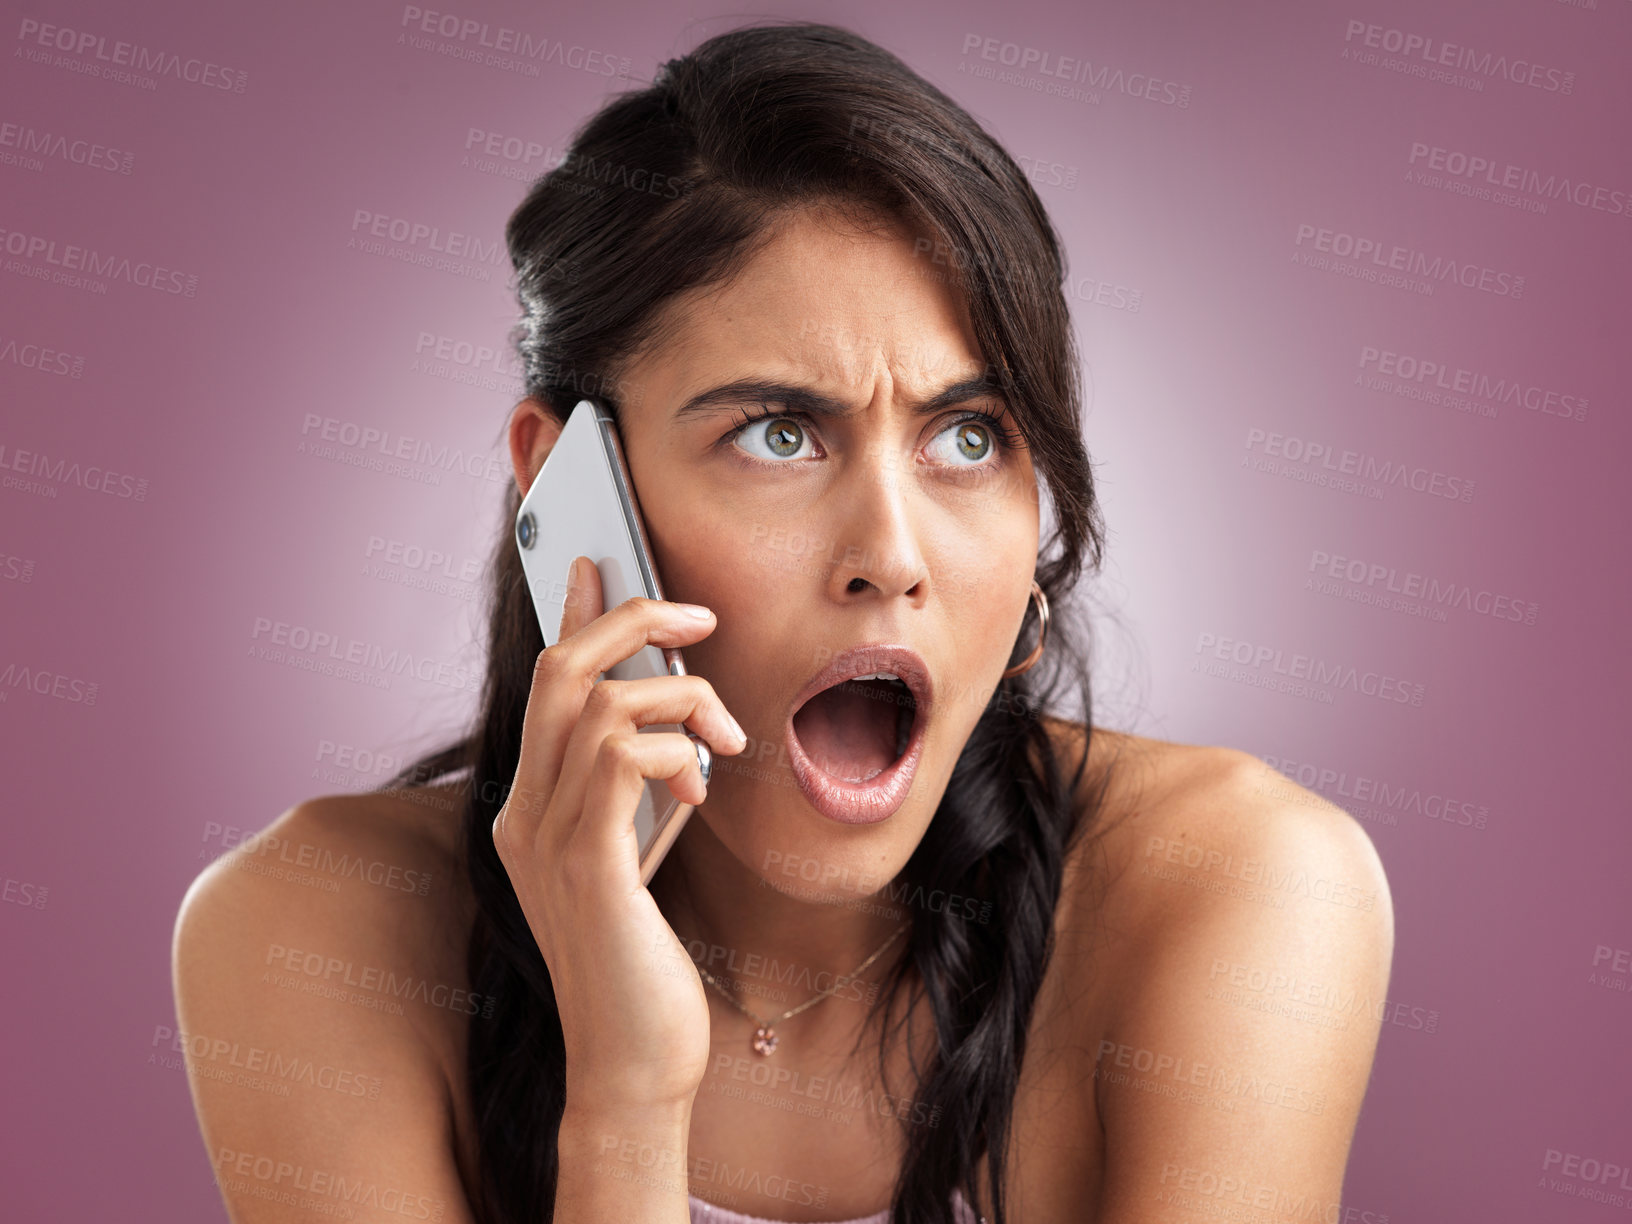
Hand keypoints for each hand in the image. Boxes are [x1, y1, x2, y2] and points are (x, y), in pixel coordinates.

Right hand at [492, 555, 745, 1111]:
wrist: (636, 1063)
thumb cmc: (644, 959)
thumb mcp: (640, 854)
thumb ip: (642, 784)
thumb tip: (674, 722)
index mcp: (531, 807)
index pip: (542, 683)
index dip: (572, 613)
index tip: (600, 564)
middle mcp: (524, 815)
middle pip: (559, 668)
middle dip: (634, 622)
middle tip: (701, 621)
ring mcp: (547, 840)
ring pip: (597, 702)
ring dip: (679, 699)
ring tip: (723, 743)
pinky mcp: (587, 867)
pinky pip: (620, 759)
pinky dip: (672, 750)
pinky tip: (702, 786)